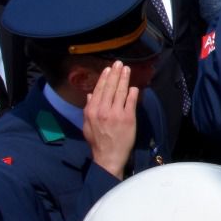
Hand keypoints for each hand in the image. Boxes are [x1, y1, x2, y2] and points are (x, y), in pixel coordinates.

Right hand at [83, 61, 139, 178]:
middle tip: (119, 63)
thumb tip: (90, 94)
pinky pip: (131, 101)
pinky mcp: (128, 118)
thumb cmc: (97, 141)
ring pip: (120, 92)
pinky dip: (132, 92)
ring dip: (124, 79)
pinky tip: (134, 86)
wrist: (108, 156)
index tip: (108, 69)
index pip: (99, 90)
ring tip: (127, 70)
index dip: (104, 78)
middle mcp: (103, 110)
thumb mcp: (87, 125)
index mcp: (92, 111)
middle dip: (115, 74)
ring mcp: (116, 113)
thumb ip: (88, 108)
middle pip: (110, 88)